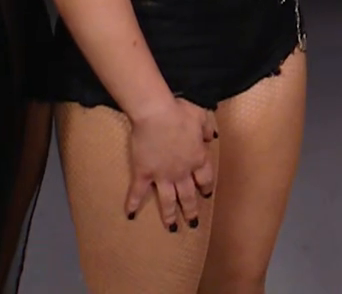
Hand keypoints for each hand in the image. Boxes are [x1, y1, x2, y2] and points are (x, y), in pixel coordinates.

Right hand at [125, 98, 218, 232]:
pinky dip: (133, 203)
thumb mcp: (201, 117)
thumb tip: (211, 136)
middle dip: (191, 210)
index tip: (206, 194)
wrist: (156, 114)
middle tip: (193, 223)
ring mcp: (163, 175)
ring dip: (170, 215)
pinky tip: (130, 214)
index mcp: (198, 159)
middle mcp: (182, 172)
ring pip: (168, 200)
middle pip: (188, 196)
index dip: (206, 187)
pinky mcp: (144, 173)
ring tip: (172, 228)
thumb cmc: (180, 112)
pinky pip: (139, 192)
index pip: (205, 179)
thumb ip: (207, 129)